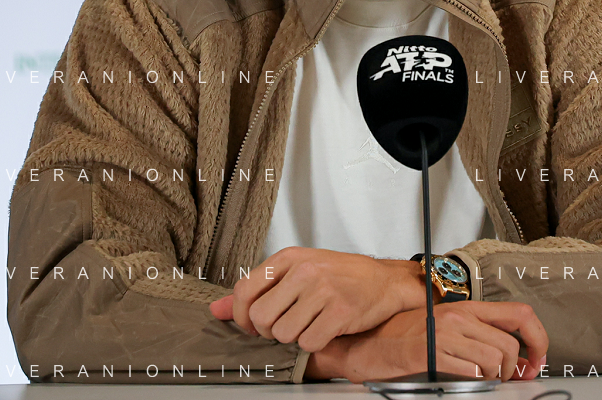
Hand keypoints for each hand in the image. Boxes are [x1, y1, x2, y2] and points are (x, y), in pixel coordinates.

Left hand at [209, 247, 426, 351]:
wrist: (384, 281)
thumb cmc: (340, 276)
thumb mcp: (297, 272)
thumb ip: (258, 290)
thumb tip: (216, 310)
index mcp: (290, 258)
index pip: (245, 289)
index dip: (242, 315)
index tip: (251, 325)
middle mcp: (304, 271)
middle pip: (261, 317)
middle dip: (267, 332)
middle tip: (283, 327)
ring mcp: (323, 290)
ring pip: (283, 333)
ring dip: (293, 338)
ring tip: (308, 325)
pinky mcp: (339, 311)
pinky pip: (308, 343)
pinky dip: (314, 343)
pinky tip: (325, 330)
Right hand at [307, 301, 548, 382]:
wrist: (364, 344)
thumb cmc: (399, 336)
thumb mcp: (442, 326)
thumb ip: (474, 334)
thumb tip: (511, 353)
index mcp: (464, 308)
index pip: (519, 313)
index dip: (538, 338)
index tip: (537, 358)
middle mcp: (457, 316)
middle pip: (511, 344)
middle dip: (515, 369)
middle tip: (506, 380)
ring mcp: (444, 333)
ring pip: (496, 359)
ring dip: (495, 378)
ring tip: (482, 382)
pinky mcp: (431, 353)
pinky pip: (471, 372)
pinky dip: (476, 383)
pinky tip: (465, 382)